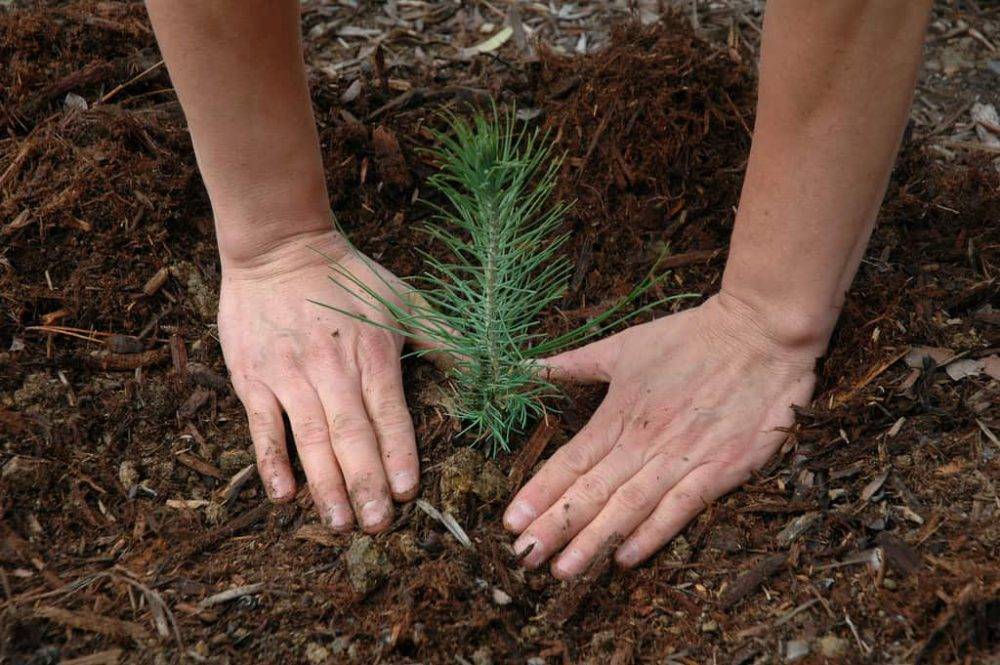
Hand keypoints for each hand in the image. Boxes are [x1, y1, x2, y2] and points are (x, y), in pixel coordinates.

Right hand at [218, 229, 417, 532]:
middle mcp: (331, 367)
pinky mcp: (254, 377)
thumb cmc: (348, 276)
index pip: (389, 413)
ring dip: (325, 483)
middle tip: (377, 526)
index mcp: (372, 352)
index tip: (407, 492)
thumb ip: (444, 337)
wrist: (279, 246)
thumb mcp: (403, 299)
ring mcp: (289, 374)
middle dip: (365, 483)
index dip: (398, 453)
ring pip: (309, 438)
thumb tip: (490, 367)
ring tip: (340, 523)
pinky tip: (284, 494)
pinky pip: (262, 426)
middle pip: (351, 434)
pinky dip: (272, 461)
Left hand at [503, 292, 819, 576]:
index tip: (510, 522)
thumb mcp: (624, 345)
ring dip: (593, 541)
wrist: (760, 333)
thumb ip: (574, 363)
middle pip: (591, 492)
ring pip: (628, 507)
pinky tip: (625, 559)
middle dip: (555, 527)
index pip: (570, 462)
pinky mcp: (721, 470)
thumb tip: (526, 367)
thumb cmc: (690, 338)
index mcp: (619, 413)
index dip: (539, 494)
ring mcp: (682, 458)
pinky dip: (652, 535)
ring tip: (563, 570)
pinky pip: (680, 510)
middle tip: (524, 558)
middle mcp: (644, 441)